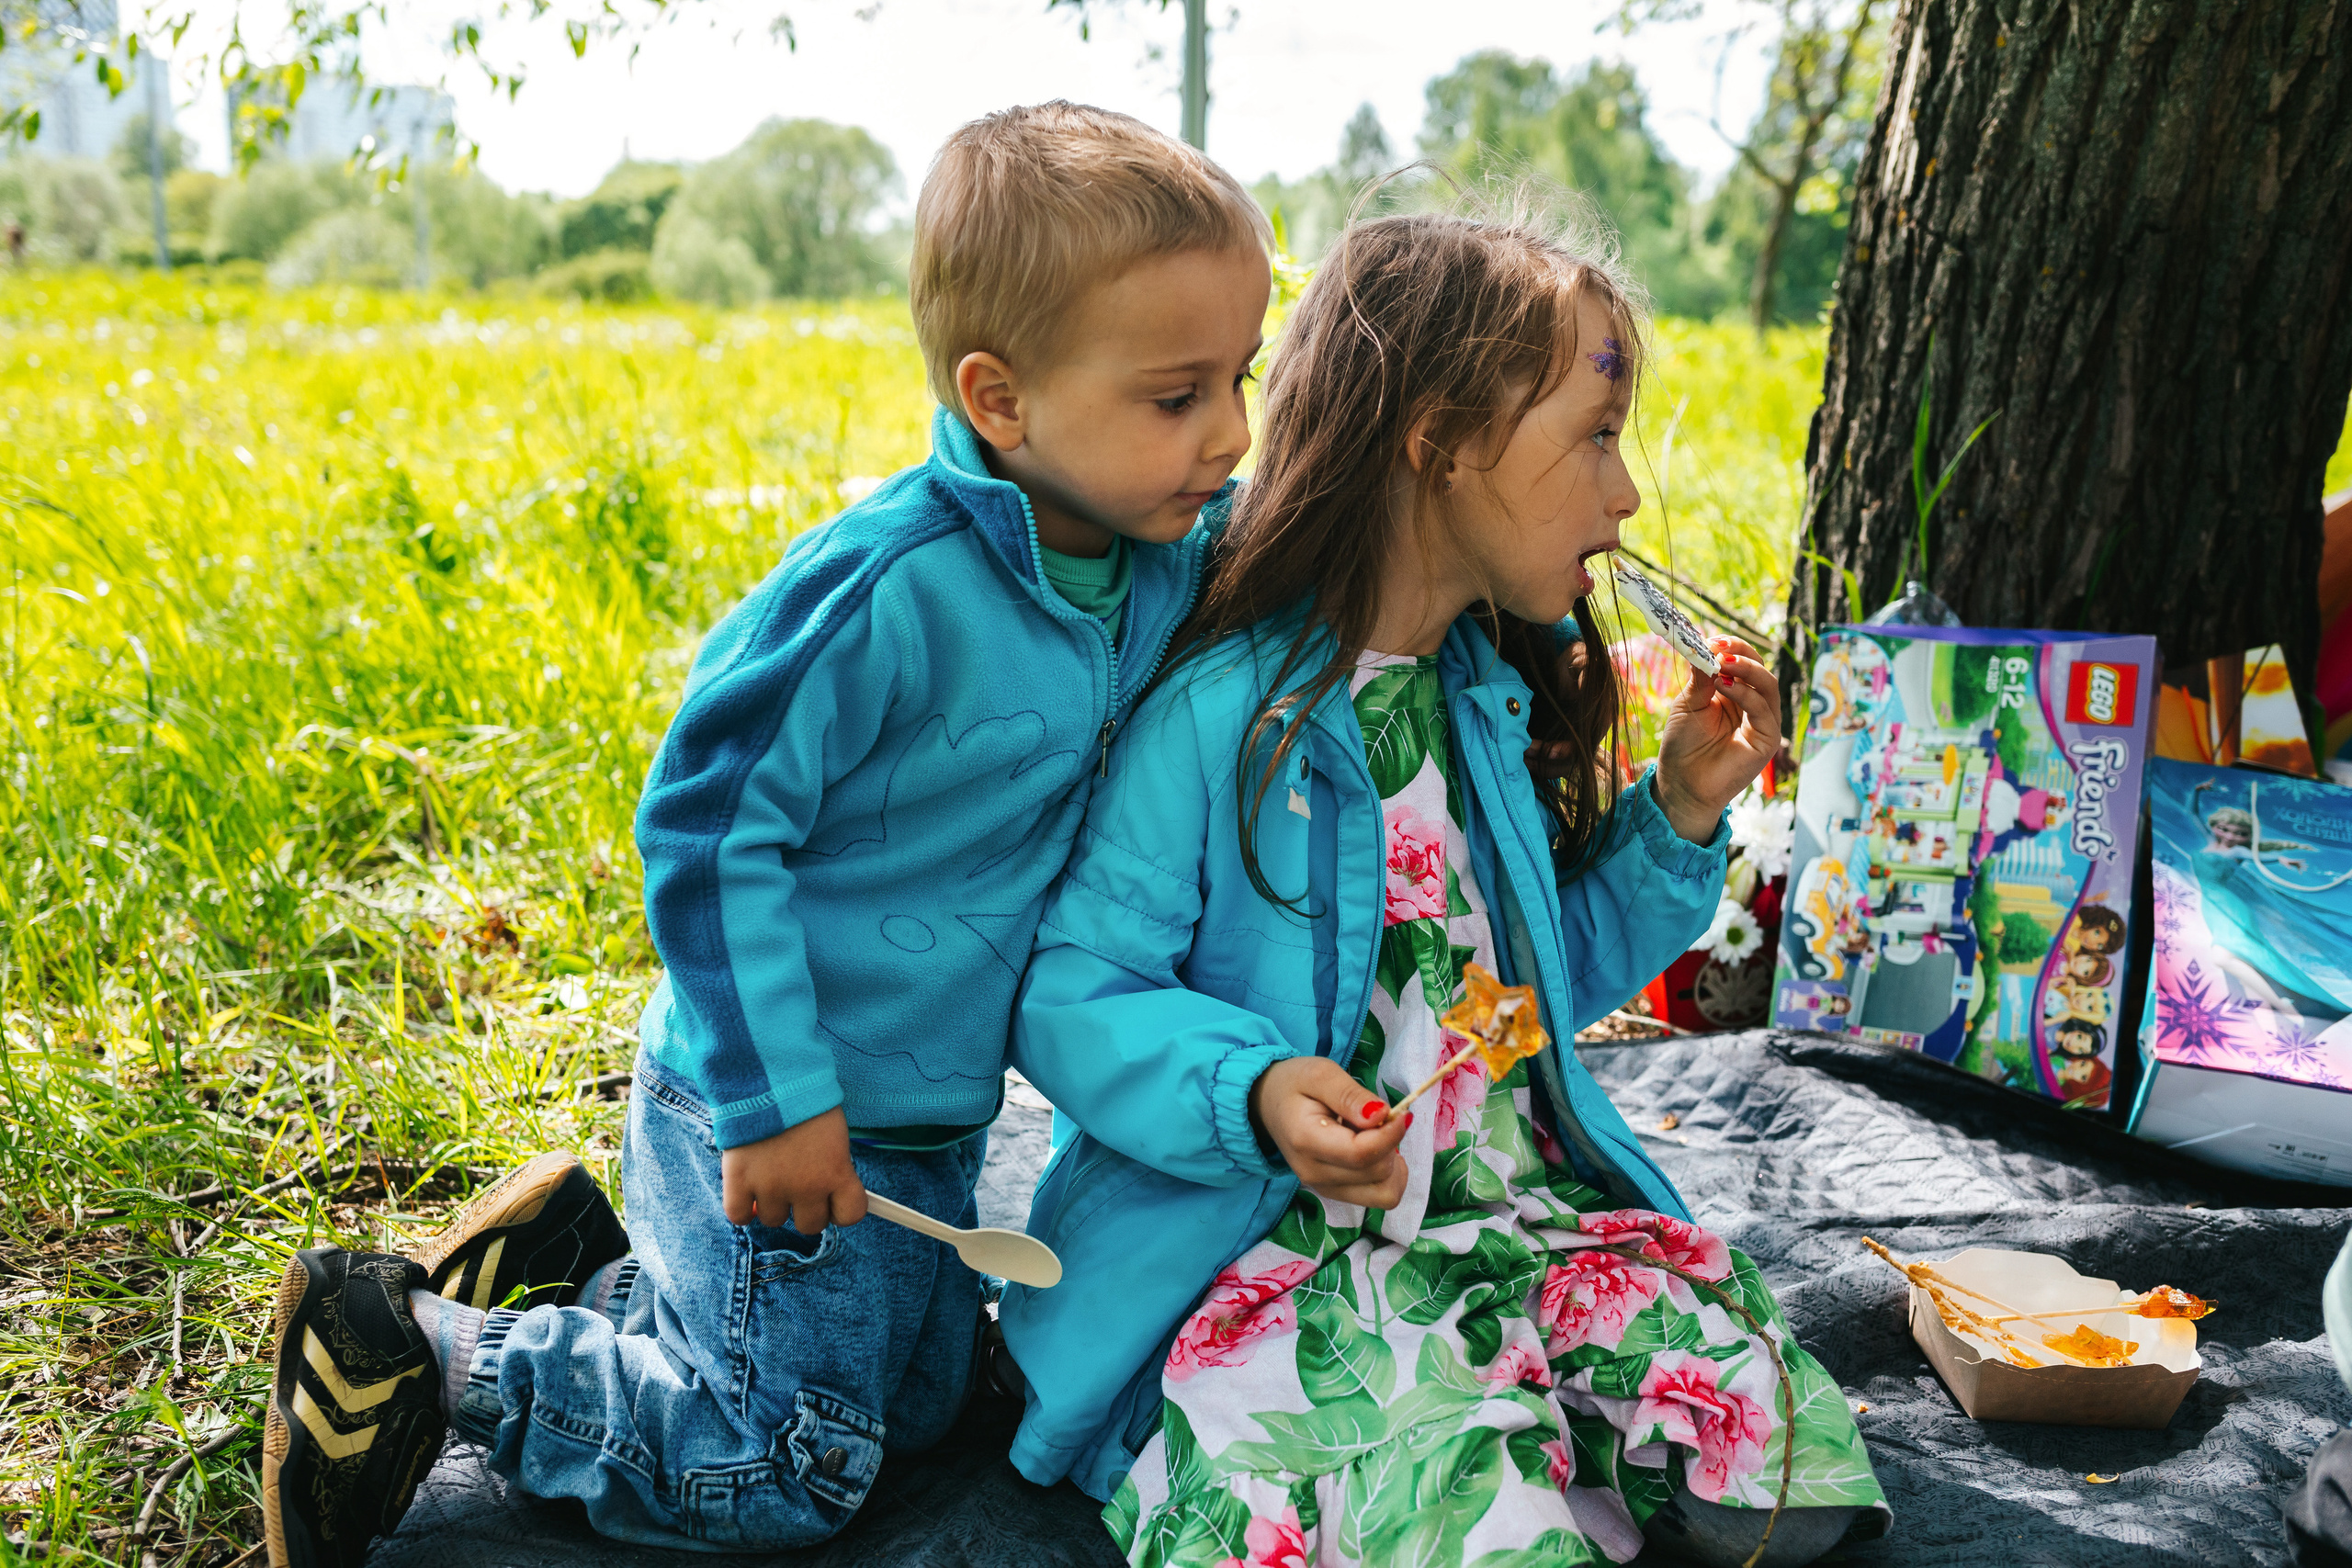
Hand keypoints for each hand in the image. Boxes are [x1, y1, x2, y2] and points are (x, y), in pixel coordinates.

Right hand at [720, 1107, 867, 1233]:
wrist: (769, 1077)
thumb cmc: (806, 1100)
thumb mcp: (834, 1133)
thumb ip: (833, 1166)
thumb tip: (830, 1192)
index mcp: (837, 1172)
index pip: (851, 1215)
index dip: (842, 1208)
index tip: (834, 1199)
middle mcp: (807, 1187)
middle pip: (810, 1226)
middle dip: (806, 1208)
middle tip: (798, 1185)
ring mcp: (771, 1188)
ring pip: (774, 1221)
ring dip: (773, 1204)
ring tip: (770, 1176)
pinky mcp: (739, 1182)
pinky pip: (739, 1216)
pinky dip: (742, 1208)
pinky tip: (747, 1190)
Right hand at [1249, 1057, 1410, 1207]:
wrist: (1268, 1104)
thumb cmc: (1295, 1084)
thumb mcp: (1321, 1074)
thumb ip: (1350, 1095)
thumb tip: (1382, 1115)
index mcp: (1307, 1142)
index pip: (1361, 1154)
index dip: (1391, 1135)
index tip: (1402, 1114)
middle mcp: (1314, 1174)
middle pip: (1377, 1174)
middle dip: (1391, 1144)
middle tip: (1380, 1117)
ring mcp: (1325, 1189)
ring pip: (1384, 1193)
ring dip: (1393, 1164)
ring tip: (1376, 1136)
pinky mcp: (1335, 1194)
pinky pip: (1378, 1196)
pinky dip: (1387, 1174)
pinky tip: (1373, 1149)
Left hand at [1654, 636, 1781, 842]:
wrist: (1680, 784)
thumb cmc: (1682, 745)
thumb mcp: (1688, 704)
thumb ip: (1700, 677)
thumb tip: (1705, 645)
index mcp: (1735, 694)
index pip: (1744, 662)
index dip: (1732, 647)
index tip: (1712, 639)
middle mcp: (1752, 706)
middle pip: (1760, 670)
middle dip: (1741, 654)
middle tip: (1719, 648)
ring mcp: (1762, 723)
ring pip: (1768, 686)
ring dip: (1746, 670)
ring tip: (1722, 665)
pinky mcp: (1767, 740)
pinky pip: (1764, 710)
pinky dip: (1746, 694)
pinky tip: (1725, 686)